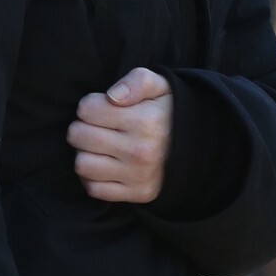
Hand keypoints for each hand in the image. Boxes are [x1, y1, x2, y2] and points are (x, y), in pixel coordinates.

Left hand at [68, 67, 173, 204]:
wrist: (197, 145)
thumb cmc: (168, 112)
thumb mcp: (159, 86)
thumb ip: (136, 81)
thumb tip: (112, 97)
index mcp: (145, 120)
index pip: (87, 109)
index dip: (90, 105)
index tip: (101, 108)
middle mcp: (141, 150)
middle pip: (79, 136)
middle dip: (82, 128)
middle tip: (95, 128)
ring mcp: (139, 175)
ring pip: (82, 164)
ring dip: (85, 154)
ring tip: (98, 147)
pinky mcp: (137, 193)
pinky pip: (94, 189)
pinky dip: (93, 178)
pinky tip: (104, 166)